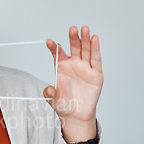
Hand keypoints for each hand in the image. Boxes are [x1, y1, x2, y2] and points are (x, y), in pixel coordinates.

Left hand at [43, 26, 102, 142]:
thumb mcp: (53, 100)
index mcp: (61, 67)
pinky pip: (96, 59)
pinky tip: (95, 38)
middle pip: (74, 48)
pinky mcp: (96, 73)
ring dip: (85, 39)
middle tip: (72, 29)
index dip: (54, 48)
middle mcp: (73, 64)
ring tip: (84, 29)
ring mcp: (85, 67)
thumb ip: (49, 94)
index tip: (49, 42)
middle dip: (73, 38)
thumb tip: (48, 89)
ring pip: (85, 50)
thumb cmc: (63, 103)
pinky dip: (95, 49)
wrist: (76, 114)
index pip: (57, 54)